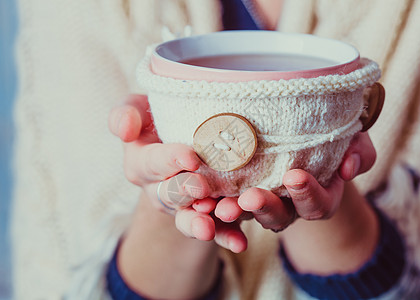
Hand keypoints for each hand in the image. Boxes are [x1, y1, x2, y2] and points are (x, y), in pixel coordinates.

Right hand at [108, 94, 247, 251]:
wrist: (187, 141)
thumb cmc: (160, 121)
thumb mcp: (140, 109)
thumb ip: (127, 113)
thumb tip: (125, 128)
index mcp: (142, 164)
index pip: (152, 162)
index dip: (169, 160)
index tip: (190, 156)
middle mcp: (160, 190)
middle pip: (169, 194)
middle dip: (184, 191)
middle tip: (201, 187)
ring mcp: (184, 207)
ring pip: (188, 219)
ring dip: (197, 224)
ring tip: (208, 228)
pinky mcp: (209, 217)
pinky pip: (216, 231)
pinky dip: (226, 237)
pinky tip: (239, 242)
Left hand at [214, 132, 376, 230]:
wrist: (302, 140)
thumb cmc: (330, 141)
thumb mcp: (351, 141)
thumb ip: (359, 152)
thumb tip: (351, 167)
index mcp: (318, 197)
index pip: (317, 204)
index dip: (308, 194)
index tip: (295, 176)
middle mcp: (289, 206)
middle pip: (278, 217)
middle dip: (265, 207)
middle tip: (250, 197)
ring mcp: (261, 203)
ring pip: (247, 215)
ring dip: (233, 212)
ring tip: (218, 206)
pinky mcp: (236, 195)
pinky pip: (224, 205)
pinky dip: (212, 205)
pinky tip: (200, 200)